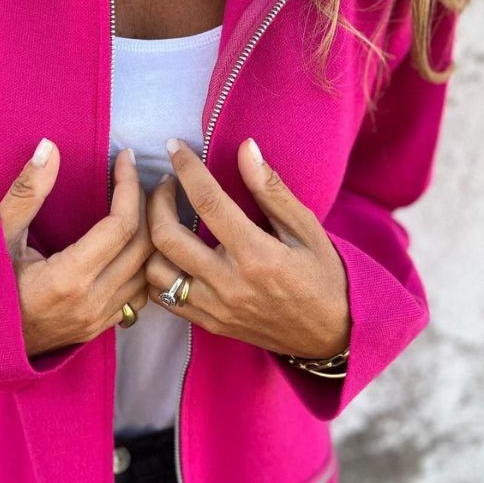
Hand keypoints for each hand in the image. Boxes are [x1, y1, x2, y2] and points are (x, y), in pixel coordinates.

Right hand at [0, 140, 153, 357]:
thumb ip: (26, 192)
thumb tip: (49, 148)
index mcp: (68, 279)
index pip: (120, 225)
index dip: (128, 186)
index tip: (125, 158)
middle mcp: (91, 302)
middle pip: (144, 246)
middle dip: (152, 206)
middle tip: (151, 176)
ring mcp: (99, 319)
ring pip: (150, 273)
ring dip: (154, 236)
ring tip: (152, 204)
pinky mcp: (101, 328)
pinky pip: (142, 294)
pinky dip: (147, 264)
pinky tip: (140, 242)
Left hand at [144, 137, 351, 360]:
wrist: (331, 336)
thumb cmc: (324, 276)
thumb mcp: (307, 228)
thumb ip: (271, 189)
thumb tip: (246, 148)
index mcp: (257, 255)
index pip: (208, 201)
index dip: (186, 168)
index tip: (173, 146)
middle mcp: (230, 284)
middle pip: (167, 236)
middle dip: (157, 201)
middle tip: (167, 184)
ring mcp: (215, 308)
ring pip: (155, 271)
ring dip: (152, 238)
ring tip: (162, 217)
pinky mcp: (209, 324)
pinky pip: (163, 298)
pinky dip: (157, 271)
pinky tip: (168, 251)